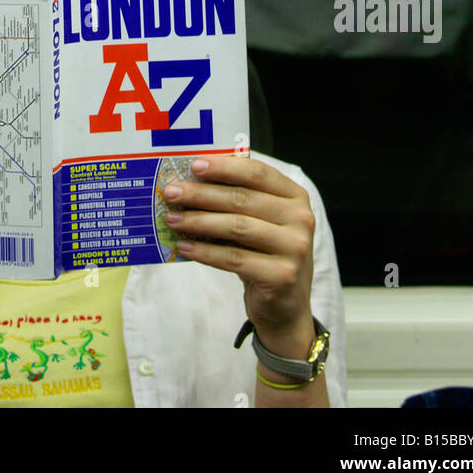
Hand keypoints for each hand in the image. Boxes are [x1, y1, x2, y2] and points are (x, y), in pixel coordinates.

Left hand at [161, 155, 315, 348]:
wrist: (285, 306)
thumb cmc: (265, 254)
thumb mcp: (261, 222)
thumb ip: (239, 201)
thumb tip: (191, 183)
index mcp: (295, 197)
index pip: (258, 173)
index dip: (225, 167)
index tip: (194, 165)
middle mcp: (301, 219)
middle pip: (243, 199)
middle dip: (201, 194)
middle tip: (172, 192)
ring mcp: (295, 248)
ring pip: (236, 227)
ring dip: (198, 222)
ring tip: (172, 219)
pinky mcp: (281, 276)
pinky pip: (234, 258)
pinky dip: (205, 252)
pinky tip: (185, 247)